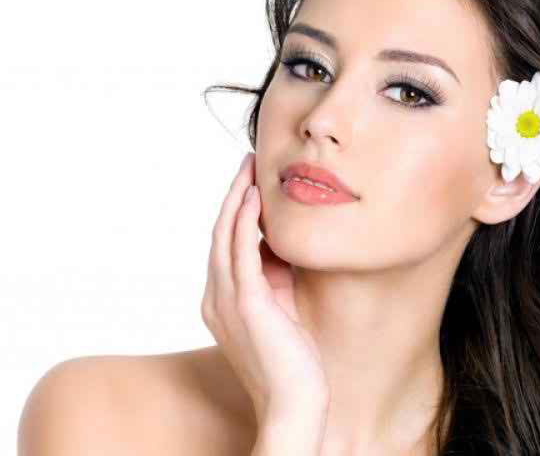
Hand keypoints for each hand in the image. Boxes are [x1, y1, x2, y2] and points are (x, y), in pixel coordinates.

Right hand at [200, 153, 328, 425]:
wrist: (296, 403)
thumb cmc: (293, 361)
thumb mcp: (281, 308)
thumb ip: (276, 278)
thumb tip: (282, 245)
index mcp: (221, 300)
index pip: (225, 244)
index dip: (235, 210)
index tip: (251, 183)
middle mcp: (216, 297)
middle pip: (219, 233)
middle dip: (233, 195)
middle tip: (247, 163)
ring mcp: (226, 300)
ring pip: (225, 235)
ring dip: (237, 198)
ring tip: (250, 169)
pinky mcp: (247, 304)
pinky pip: (242, 251)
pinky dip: (246, 221)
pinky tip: (254, 198)